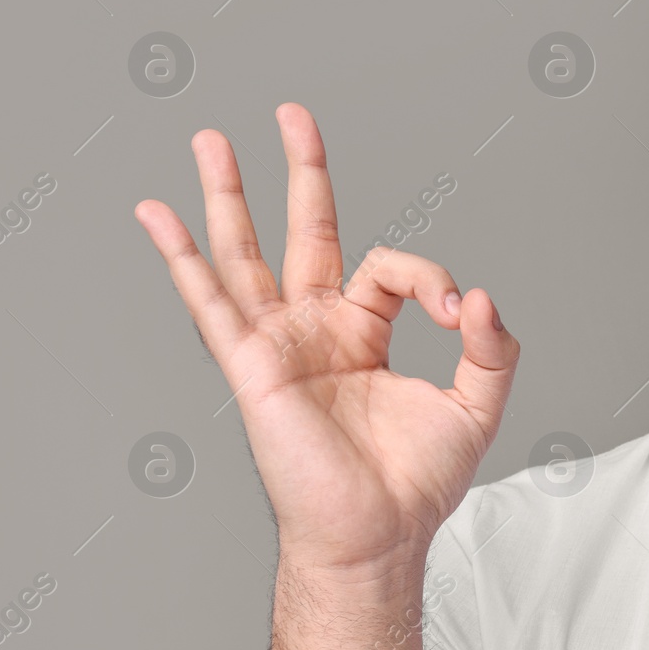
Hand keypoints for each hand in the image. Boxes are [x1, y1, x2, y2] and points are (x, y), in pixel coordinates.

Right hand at [134, 103, 517, 572]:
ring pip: (246, 253)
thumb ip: (490, 345)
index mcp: (364, 332)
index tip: (458, 314)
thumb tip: (477, 294)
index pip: (391, 268)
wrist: (378, 535)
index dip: (429, 277)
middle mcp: (317, 330)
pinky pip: (211, 302)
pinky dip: (183, 257)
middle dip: (300, 172)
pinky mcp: (253, 365)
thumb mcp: (477, 403)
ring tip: (210, 139)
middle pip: (304, 232)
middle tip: (292, 114)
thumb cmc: (418, 481)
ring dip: (227, 195)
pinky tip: (158, 214)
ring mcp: (280, 343)